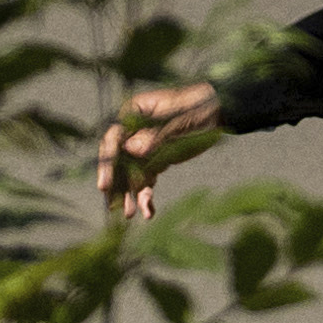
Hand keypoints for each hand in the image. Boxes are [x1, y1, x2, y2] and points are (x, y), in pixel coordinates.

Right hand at [97, 82, 220, 215]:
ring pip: (130, 175)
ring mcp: (143, 147)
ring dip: (130, 195)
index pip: (113, 140)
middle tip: (113, 206)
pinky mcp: (155, 160)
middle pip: (118, 161)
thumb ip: (155, 135)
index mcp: (133, 114)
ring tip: (129, 215)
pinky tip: (148, 212)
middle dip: (117, 184)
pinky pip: (146, 181)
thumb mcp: (178, 121)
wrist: (218, 111)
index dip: (107, 164)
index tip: (104, 185)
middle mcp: (133, 131)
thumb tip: (130, 149)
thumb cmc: (197, 107)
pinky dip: (146, 196)